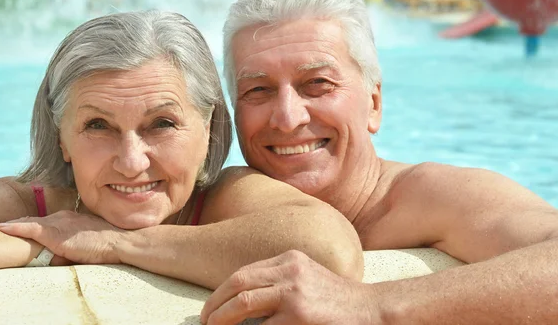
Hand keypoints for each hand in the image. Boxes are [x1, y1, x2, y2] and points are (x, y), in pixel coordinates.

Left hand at [0, 210, 124, 264]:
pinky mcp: (55, 233)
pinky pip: (31, 228)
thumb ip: (77, 242)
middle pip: (39, 219)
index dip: (37, 223)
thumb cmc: (110, 245)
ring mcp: (59, 223)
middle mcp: (64, 216)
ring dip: (17, 224)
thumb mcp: (91, 239)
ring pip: (32, 222)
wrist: (118, 241)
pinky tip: (3, 227)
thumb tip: (64, 254)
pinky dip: (16, 227)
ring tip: (3, 227)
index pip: (50, 220)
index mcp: (73, 217)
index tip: (26, 226)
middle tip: (9, 225)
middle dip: (24, 222)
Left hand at [200, 250, 378, 324]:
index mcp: (289, 259)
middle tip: (204, 321)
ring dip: (222, 317)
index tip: (212, 308)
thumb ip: (279, 283)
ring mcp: (295, 292)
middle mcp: (290, 270)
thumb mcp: (306, 279)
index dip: (222, 291)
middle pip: (238, 282)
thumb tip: (242, 303)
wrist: (373, 310)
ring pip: (244, 302)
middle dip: (215, 303)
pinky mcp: (300, 315)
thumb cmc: (337, 301)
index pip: (244, 272)